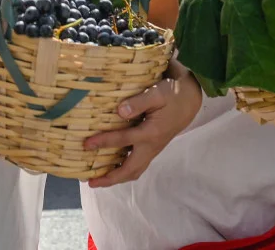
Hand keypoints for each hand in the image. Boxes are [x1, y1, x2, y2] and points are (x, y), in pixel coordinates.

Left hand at [84, 60, 201, 187]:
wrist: (188, 100)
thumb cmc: (171, 94)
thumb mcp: (157, 93)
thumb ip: (139, 102)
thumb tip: (120, 112)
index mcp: (151, 133)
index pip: (123, 140)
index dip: (103, 142)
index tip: (86, 144)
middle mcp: (152, 146)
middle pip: (130, 169)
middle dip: (110, 178)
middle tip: (90, 182)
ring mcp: (153, 149)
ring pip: (134, 171)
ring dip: (116, 178)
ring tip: (97, 180)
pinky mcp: (152, 148)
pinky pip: (137, 165)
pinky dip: (123, 170)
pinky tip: (110, 167)